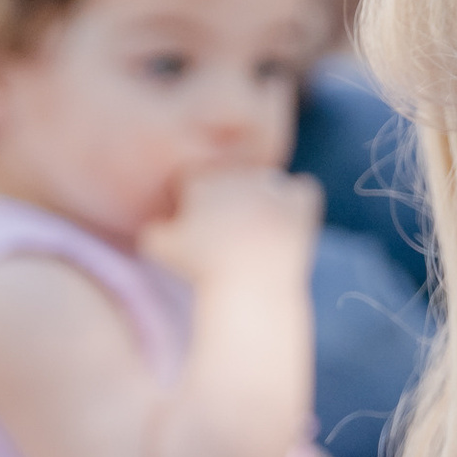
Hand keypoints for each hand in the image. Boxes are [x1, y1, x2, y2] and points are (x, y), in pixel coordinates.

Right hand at [139, 166, 321, 289]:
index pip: (198, 179)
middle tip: (231, 229)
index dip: (196, 199)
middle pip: (233, 178)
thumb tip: (156, 222)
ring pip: (267, 181)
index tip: (198, 221)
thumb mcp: (160, 249)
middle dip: (231, 197)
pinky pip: (304, 189)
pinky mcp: (299, 200)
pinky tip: (290, 221)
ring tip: (259, 226)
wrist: (248, 283)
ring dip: (263, 197)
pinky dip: (299, 202)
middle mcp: (237, 173)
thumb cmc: (202, 268)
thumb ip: (151, 228)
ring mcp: (270, 184)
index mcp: (201, 178)